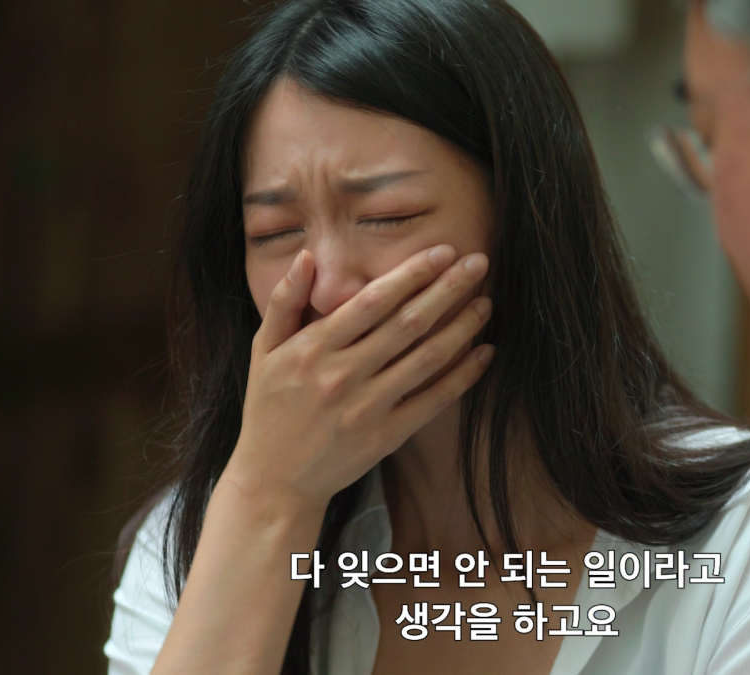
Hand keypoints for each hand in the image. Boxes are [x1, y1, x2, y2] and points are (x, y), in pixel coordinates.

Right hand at [224, 244, 494, 511]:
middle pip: (407, 324)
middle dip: (447, 289)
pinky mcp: (386, 437)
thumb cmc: (269, 408)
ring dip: (462, 328)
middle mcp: (341, 376)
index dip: (411, 274)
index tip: (442, 252)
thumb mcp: (264, 351)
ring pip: (426, 359)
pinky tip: (484, 352)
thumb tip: (307, 256)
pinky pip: (433, 400)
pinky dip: (463, 376)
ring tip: (485, 302)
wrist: (275, 481)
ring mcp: (366, 409)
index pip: (372, 301)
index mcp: (313, 349)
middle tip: (479, 263)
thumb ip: (284, 301)